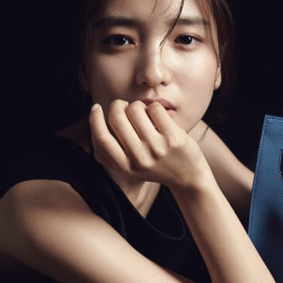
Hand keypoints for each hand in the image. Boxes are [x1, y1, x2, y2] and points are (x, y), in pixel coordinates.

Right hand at [89, 100, 210, 188]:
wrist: (188, 177)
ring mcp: (157, 148)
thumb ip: (113, 151)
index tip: (96, 108)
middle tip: (123, 105)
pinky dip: (154, 107)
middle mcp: (140, 158)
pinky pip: (155, 109)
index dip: (95, 120)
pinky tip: (157, 116)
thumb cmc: (156, 166)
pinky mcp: (174, 137)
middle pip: (117, 118)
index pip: (101, 139)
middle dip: (118, 105)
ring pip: (135, 109)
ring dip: (137, 105)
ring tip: (143, 112)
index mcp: (125, 167)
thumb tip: (95, 118)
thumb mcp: (131, 167)